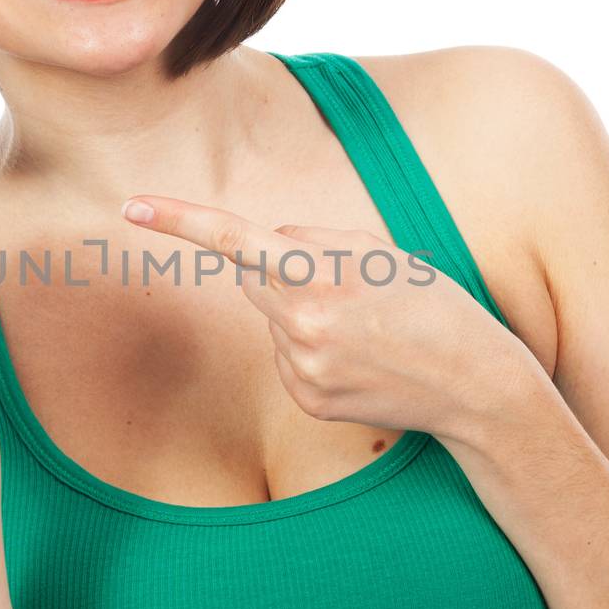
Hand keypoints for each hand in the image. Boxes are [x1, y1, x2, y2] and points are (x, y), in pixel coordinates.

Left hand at [120, 194, 522, 439]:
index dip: (180, 221)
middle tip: (348, 283)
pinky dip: (313, 350)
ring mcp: (302, 370)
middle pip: (253, 276)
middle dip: (282, 268)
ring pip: (272, 319)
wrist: (475, 386)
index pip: (236, 240)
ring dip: (303, 312)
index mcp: (321, 277)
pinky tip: (358, 358)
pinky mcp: (308, 401)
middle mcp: (302, 326)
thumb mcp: (381, 252)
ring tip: (365, 328)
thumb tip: (262, 253)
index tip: (132, 207)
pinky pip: (288, 357)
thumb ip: (313, 241)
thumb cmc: (434, 306)